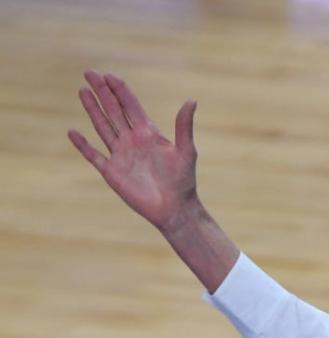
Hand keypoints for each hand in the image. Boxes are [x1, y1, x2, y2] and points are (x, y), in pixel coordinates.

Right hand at [69, 71, 197, 230]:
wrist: (176, 210)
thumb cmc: (183, 182)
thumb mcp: (186, 152)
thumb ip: (184, 126)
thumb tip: (192, 100)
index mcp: (148, 133)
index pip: (130, 105)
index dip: (119, 89)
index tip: (108, 75)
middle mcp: (132, 140)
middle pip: (113, 110)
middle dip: (102, 92)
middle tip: (89, 73)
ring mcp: (121, 155)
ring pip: (103, 127)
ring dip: (92, 109)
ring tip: (82, 91)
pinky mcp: (113, 173)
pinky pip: (94, 156)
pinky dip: (83, 145)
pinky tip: (72, 132)